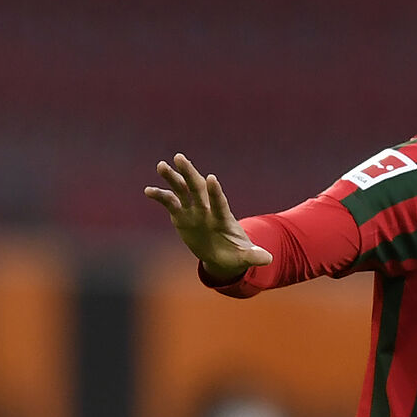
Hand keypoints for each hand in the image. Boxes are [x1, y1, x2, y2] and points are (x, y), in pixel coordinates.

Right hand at [144, 153, 272, 280]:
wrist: (223, 255)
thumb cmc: (236, 254)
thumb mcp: (245, 257)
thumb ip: (254, 256)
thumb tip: (268, 259)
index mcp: (223, 218)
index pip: (219, 203)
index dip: (216, 192)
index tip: (212, 178)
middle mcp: (207, 210)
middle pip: (198, 189)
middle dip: (190, 174)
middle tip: (180, 158)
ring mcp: (194, 211)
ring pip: (182, 191)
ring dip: (172, 178)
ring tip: (161, 165)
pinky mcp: (181, 216)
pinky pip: (170, 203)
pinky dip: (160, 196)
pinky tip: (148, 190)